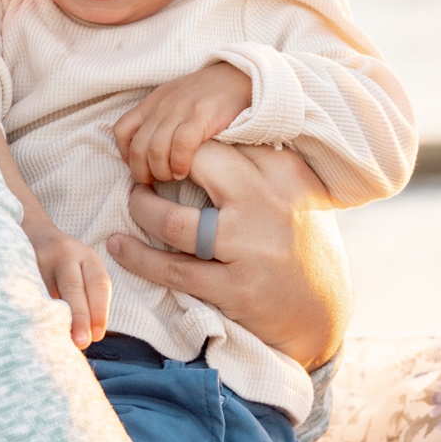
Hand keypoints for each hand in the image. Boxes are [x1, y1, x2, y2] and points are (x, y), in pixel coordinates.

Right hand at [27, 223, 109, 347]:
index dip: (100, 311)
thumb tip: (84, 340)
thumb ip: (87, 297)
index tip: (97, 336)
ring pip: (46, 291)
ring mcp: (38, 258)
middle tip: (82, 342)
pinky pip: (25, 291)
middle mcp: (64, 254)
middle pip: (73, 286)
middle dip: (79, 316)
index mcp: (86, 256)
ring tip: (54, 341)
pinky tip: (30, 328)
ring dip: (50, 318)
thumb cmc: (64, 263)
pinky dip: (30, 311)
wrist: (31, 233)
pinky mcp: (17, 265)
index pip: (98, 283)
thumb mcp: (81, 270)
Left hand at [108, 141, 349, 369]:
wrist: (322, 313)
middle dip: (159, 163)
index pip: (222, 138)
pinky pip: (170, 269)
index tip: (171, 146)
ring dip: (141, 208)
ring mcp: (248, 247)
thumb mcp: (299, 193)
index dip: (187, 140)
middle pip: (195, 163)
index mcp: (284, 172)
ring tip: (134, 201)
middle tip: (145, 169)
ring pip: (172, 221)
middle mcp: (266, 204)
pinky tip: (118, 245)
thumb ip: (264, 164)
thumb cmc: (303, 244)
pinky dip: (136, 256)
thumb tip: (215, 128)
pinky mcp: (233, 287)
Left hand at [114, 63, 254, 185]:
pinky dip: (179, 163)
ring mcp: (181, 109)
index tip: (141, 169)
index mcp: (153, 102)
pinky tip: (184, 171)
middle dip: (142, 171)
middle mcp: (162, 105)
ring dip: (161, 171)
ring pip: (155, 149)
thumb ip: (161, 122)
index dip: (126, 155)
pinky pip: (180, 145)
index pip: (122, 130)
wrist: (241, 76)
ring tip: (172, 177)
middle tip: (156, 181)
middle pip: (138, 146)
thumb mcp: (177, 103)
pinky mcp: (201, 115)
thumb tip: (149, 155)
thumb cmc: (211, 97)